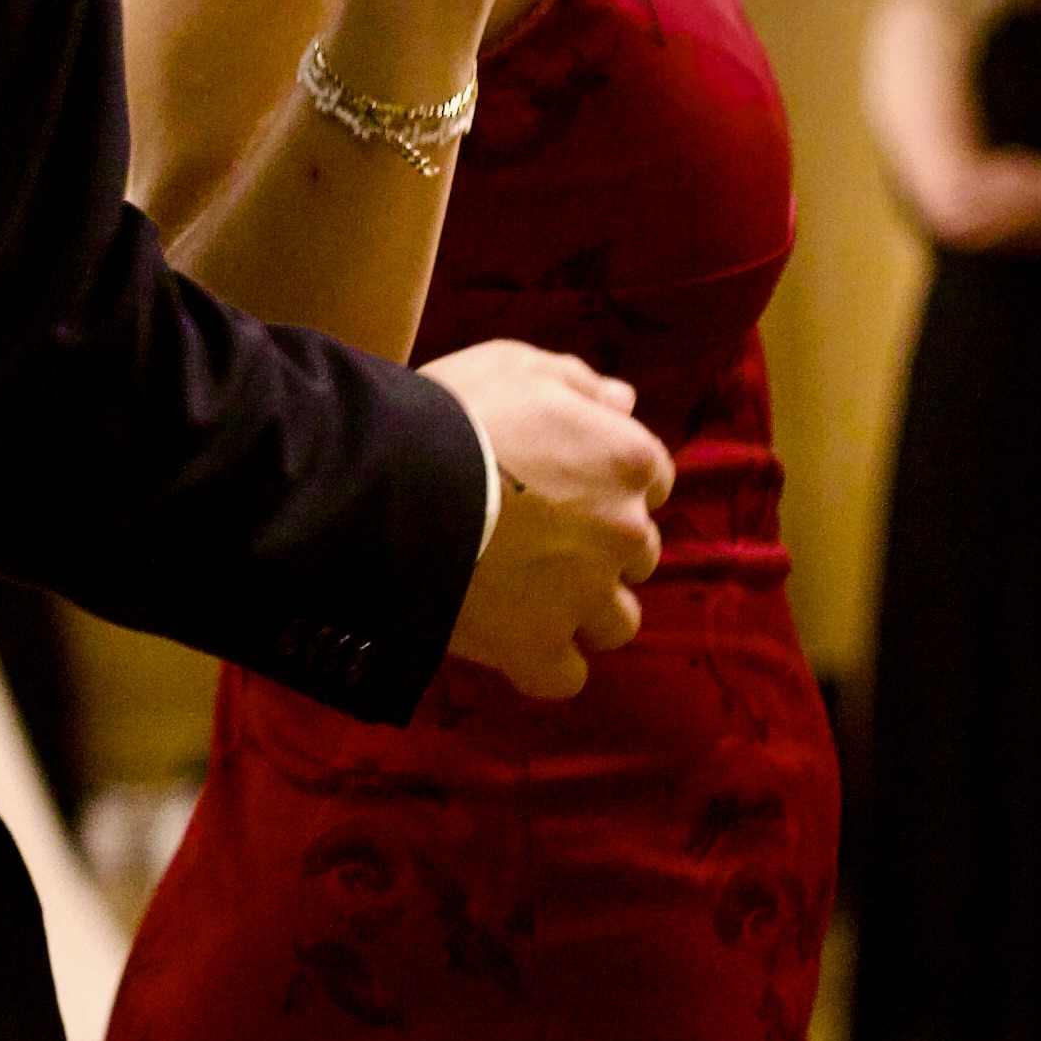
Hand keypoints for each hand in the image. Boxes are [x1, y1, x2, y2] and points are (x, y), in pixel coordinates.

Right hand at [431, 337, 668, 699]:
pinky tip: (511, 641)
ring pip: (616, 621)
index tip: (561, 480)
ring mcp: (585, 597)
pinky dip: (542, 662)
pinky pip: (564, 675)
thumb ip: (578, 382)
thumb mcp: (515, 366)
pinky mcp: (538, 648)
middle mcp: (625, 533)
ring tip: (529, 595)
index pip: (651, 481)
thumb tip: (625, 401)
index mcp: (629, 460)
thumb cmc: (453, 411)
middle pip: (635, 552)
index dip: (606, 481)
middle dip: (597, 545)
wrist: (390, 484)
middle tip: (537, 533)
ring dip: (584, 609)